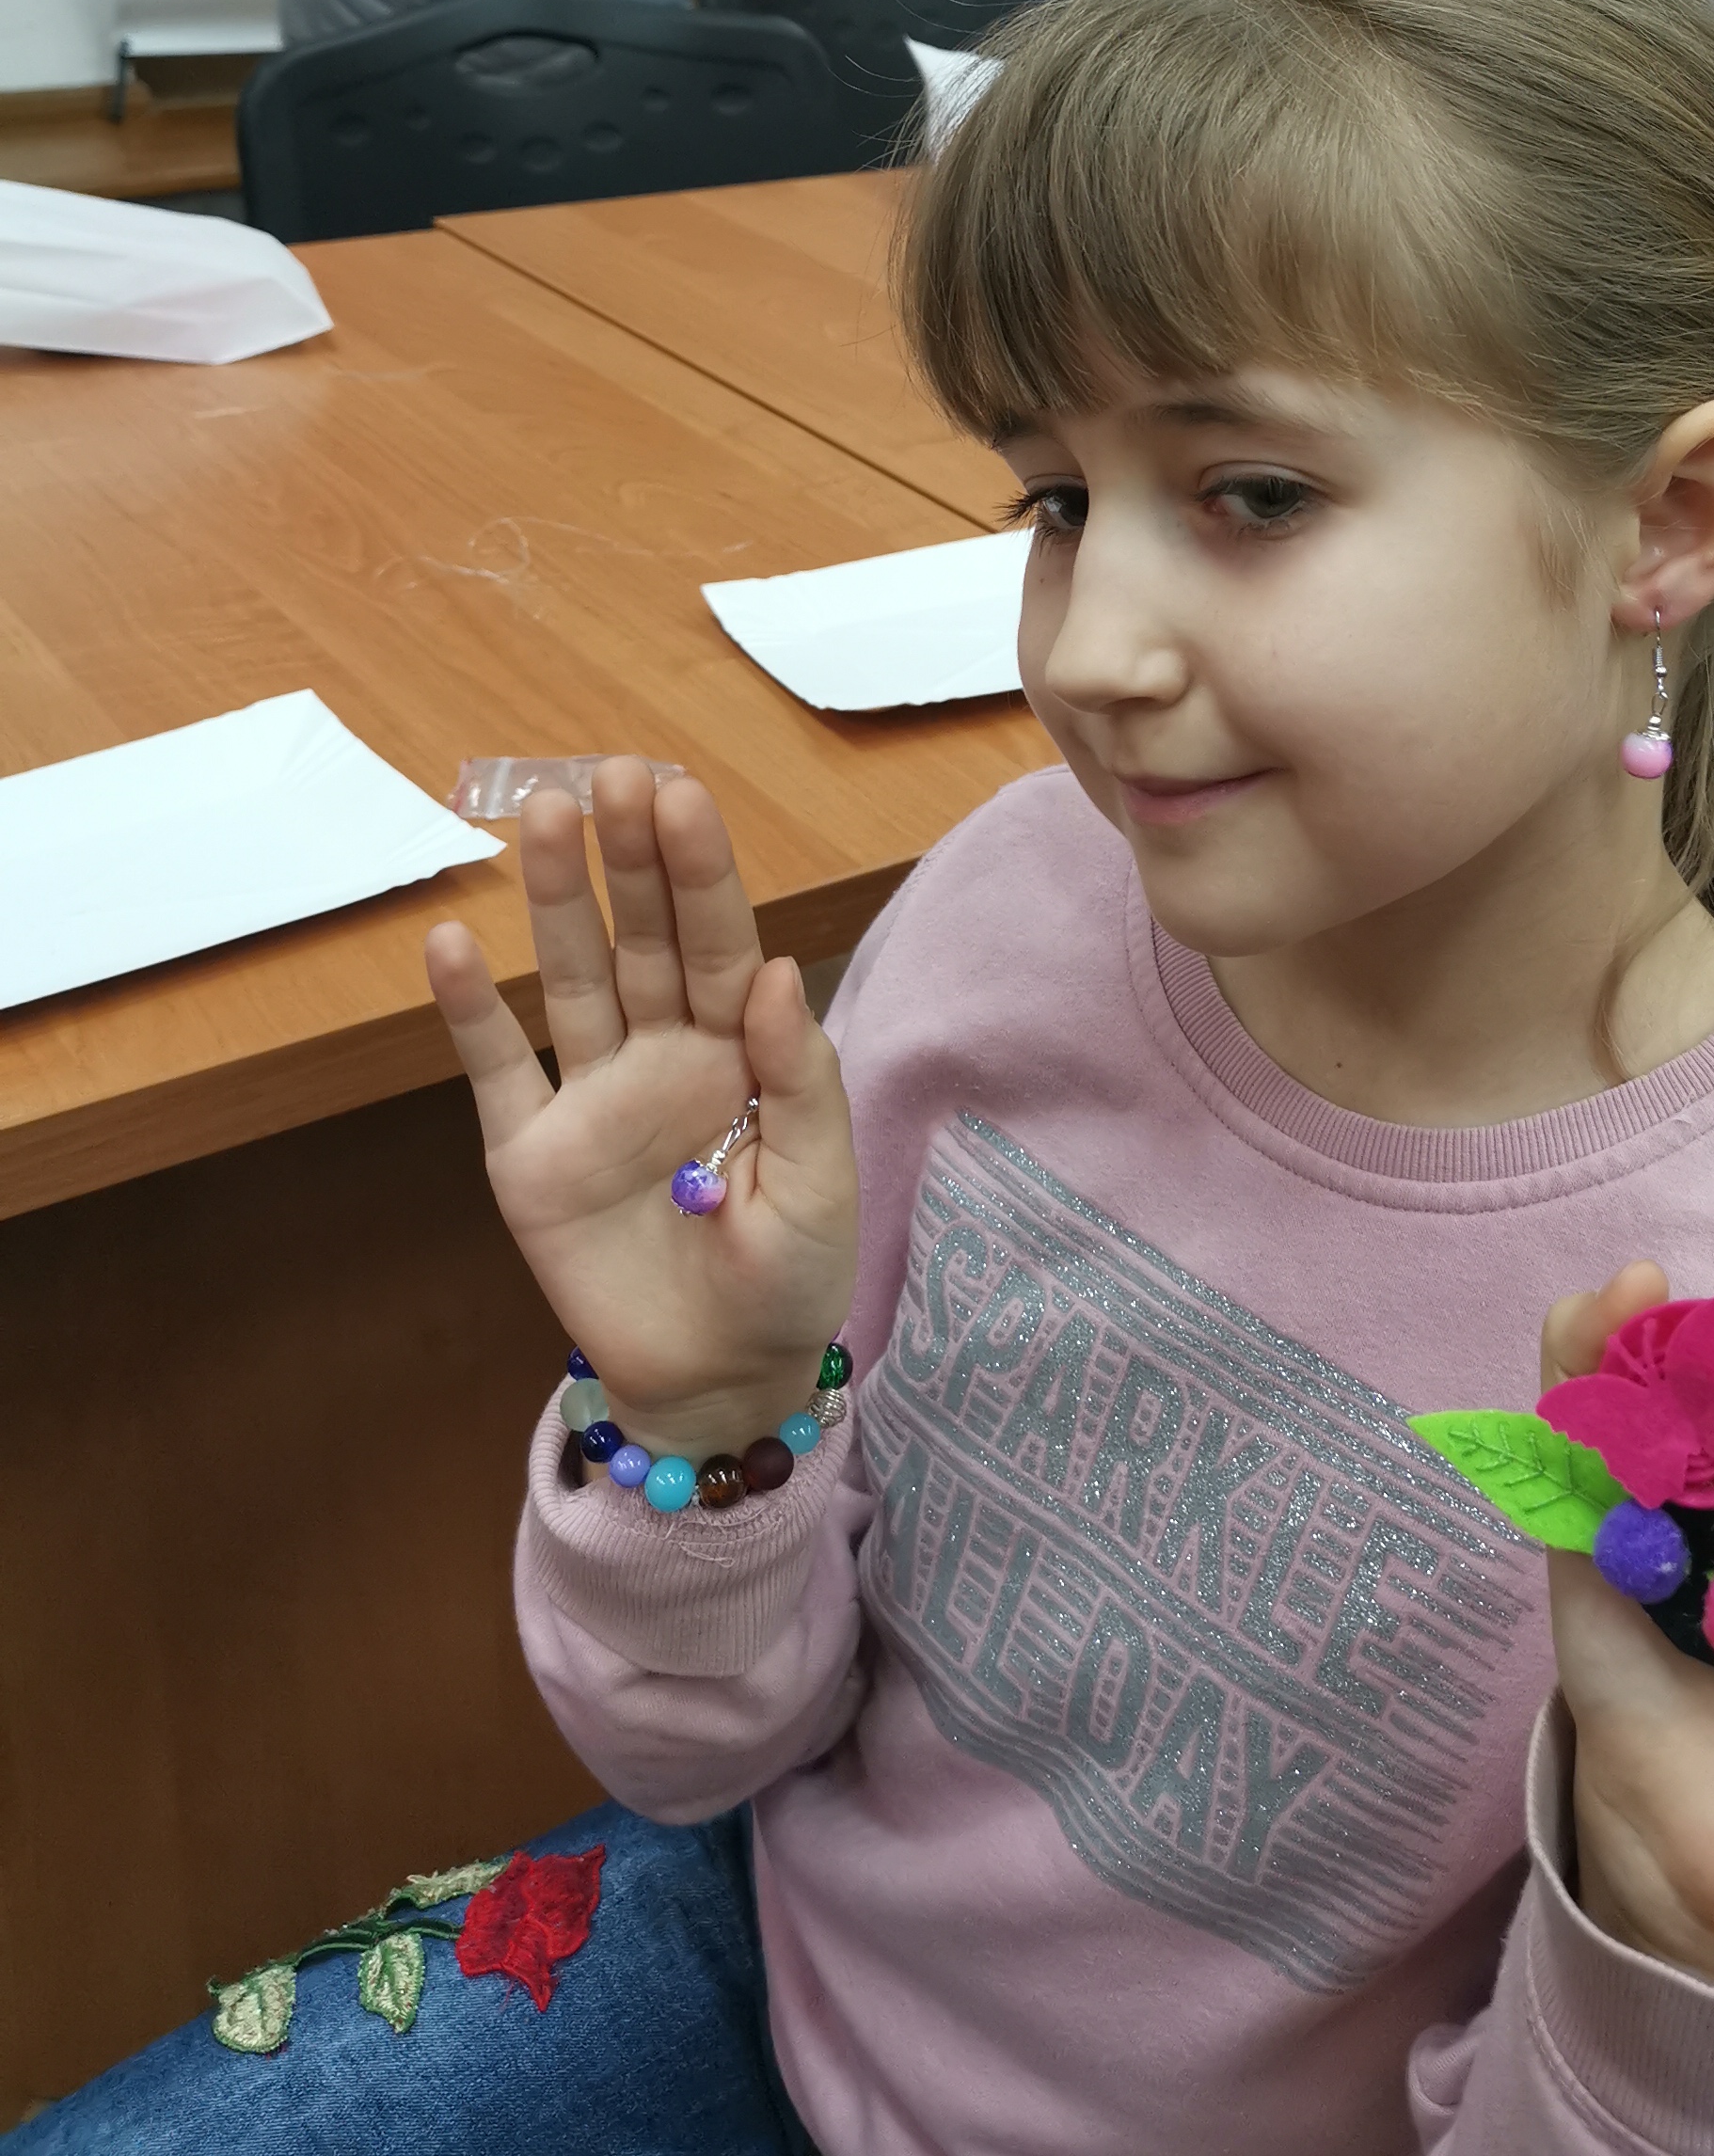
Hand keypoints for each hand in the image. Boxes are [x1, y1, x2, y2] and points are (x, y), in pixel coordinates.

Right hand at [426, 762, 859, 1463]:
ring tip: (539, 817)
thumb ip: (800, 1079)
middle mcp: (661, 1055)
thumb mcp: (820, 1185)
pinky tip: (450, 943)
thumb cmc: (787, 1277)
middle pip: (642, 939)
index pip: (720, 943)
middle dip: (627, 859)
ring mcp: (591, 1097)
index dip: (700, 872)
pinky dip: (469, 1009)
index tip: (679, 794)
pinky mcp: (528, 1153)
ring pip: (571, 978)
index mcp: (740, 1053)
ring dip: (554, 901)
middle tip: (609, 775)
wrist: (717, 1380)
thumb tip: (775, 968)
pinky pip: (495, 1069)